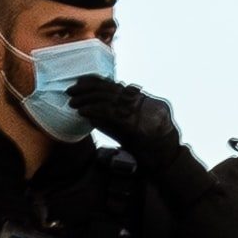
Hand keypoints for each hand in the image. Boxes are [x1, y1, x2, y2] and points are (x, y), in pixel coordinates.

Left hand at [63, 75, 179, 152]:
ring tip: (73, 101)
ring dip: (88, 99)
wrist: (166, 158)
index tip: (81, 80)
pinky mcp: (134, 124)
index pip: (115, 86)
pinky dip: (95, 111)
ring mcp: (139, 111)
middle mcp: (140, 102)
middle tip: (71, 89)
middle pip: (110, 89)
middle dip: (88, 89)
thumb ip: (114, 121)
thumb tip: (91, 115)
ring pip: (109, 99)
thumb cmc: (149, 147)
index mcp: (140, 99)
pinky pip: (111, 114)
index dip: (97, 82)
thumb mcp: (132, 129)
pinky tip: (82, 112)